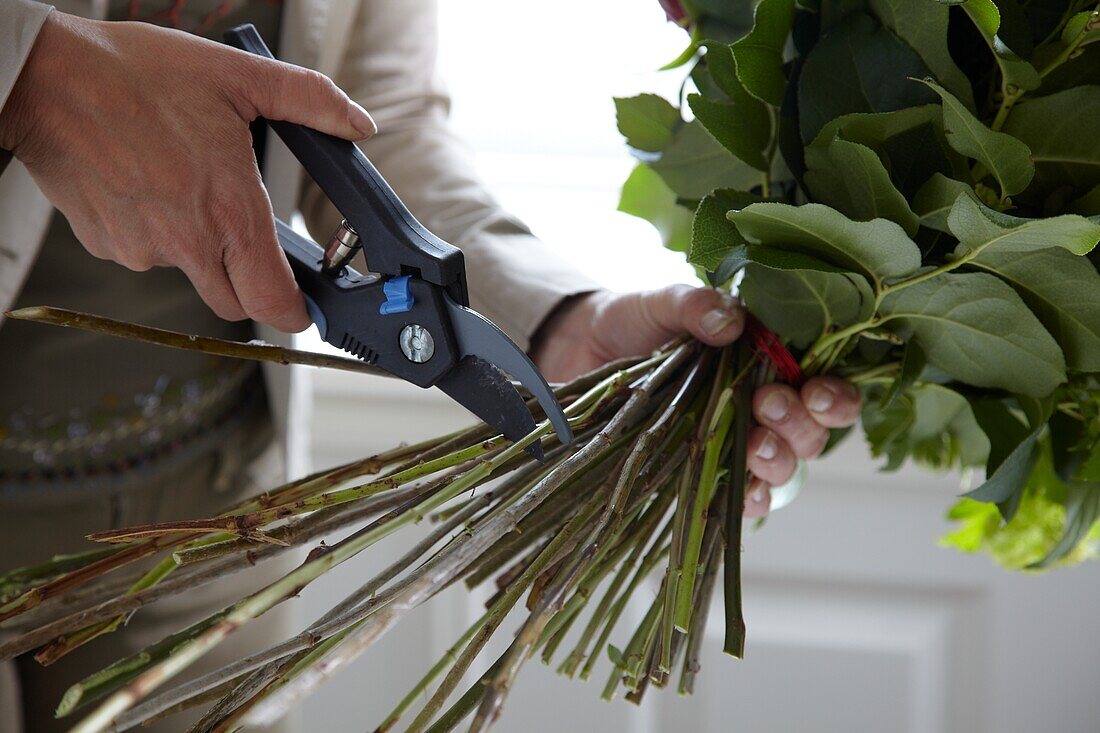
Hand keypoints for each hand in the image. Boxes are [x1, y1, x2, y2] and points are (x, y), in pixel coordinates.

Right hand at [0, 13, 376, 331]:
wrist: (44, 79)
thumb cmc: (132, 75)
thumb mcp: (238, 76)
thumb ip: (308, 101)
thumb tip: (355, 121)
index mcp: (229, 211)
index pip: (272, 300)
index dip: (295, 314)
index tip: (304, 310)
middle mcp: (186, 241)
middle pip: (234, 300)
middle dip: (250, 282)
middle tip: (250, 240)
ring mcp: (142, 248)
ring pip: (188, 271)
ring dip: (199, 246)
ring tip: (186, 183)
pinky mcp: (107, 245)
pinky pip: (145, 253)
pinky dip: (156, 230)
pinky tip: (149, 185)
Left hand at [530, 286, 861, 516]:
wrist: (580, 352)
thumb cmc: (633, 323)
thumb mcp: (661, 304)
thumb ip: (693, 305)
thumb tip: (727, 321)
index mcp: (768, 363)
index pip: (822, 386)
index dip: (833, 396)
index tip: (812, 390)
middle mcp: (760, 407)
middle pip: (809, 433)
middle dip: (799, 426)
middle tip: (769, 406)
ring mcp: (732, 444)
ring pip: (782, 468)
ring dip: (778, 462)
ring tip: (755, 448)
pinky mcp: (701, 474)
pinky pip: (740, 499)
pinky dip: (748, 498)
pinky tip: (743, 492)